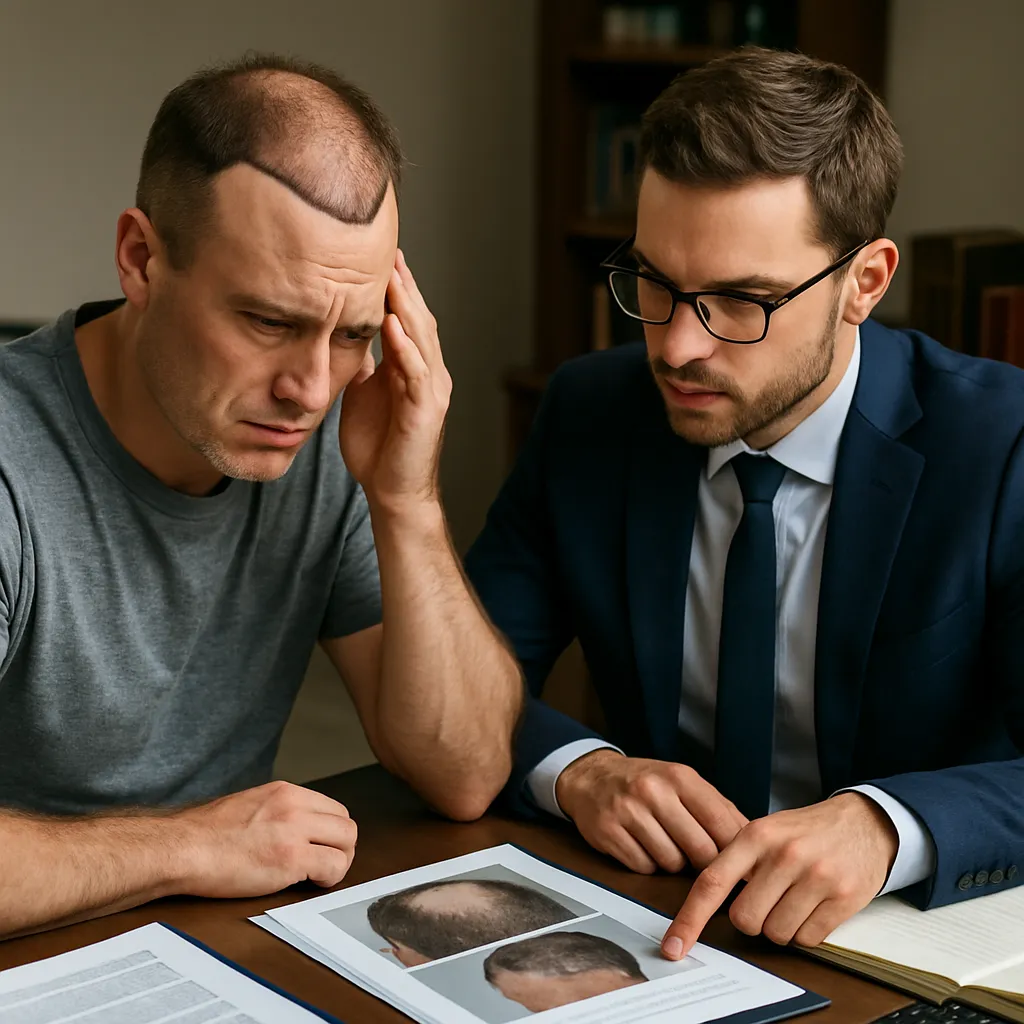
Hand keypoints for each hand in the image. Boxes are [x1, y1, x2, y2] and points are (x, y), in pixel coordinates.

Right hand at [174, 781, 357, 897]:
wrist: (182, 849)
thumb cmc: (206, 835)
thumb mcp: (250, 805)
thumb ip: (277, 811)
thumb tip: (295, 826)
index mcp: (285, 792)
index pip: (333, 809)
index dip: (332, 833)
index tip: (322, 848)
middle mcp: (295, 806)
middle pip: (346, 825)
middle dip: (342, 848)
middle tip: (326, 865)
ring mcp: (295, 831)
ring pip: (347, 844)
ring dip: (339, 863)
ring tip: (318, 875)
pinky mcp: (291, 859)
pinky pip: (333, 868)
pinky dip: (329, 879)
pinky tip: (309, 884)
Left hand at [339, 250, 451, 515]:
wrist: (392, 492)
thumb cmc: (378, 448)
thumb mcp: (363, 394)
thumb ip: (363, 364)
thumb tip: (345, 334)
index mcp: (414, 368)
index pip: (407, 318)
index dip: (395, 288)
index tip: (376, 256)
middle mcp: (429, 373)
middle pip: (419, 319)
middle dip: (403, 285)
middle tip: (387, 251)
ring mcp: (432, 390)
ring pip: (422, 338)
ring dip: (407, 305)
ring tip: (391, 275)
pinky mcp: (426, 410)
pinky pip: (417, 371)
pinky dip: (406, 346)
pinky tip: (393, 323)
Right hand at [556, 750, 747, 874]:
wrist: (592, 777)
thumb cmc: (646, 783)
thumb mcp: (682, 782)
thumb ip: (718, 809)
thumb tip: (757, 843)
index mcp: (680, 777)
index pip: (721, 823)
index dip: (737, 851)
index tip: (744, 865)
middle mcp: (654, 791)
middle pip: (701, 850)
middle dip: (705, 863)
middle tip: (700, 859)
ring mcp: (629, 811)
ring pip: (672, 863)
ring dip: (673, 863)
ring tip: (665, 844)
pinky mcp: (609, 832)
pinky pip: (643, 868)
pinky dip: (648, 864)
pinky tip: (642, 846)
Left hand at [661, 792, 897, 957]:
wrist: (864, 823)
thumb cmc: (806, 832)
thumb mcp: (767, 830)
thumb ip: (738, 861)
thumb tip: (706, 904)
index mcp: (756, 835)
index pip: (712, 882)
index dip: (690, 918)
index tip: (674, 945)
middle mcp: (783, 855)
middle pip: (745, 919)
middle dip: (753, 919)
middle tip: (769, 899)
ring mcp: (815, 876)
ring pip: (776, 934)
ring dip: (781, 926)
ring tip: (796, 898)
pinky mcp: (843, 898)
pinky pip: (807, 939)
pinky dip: (806, 932)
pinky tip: (815, 906)